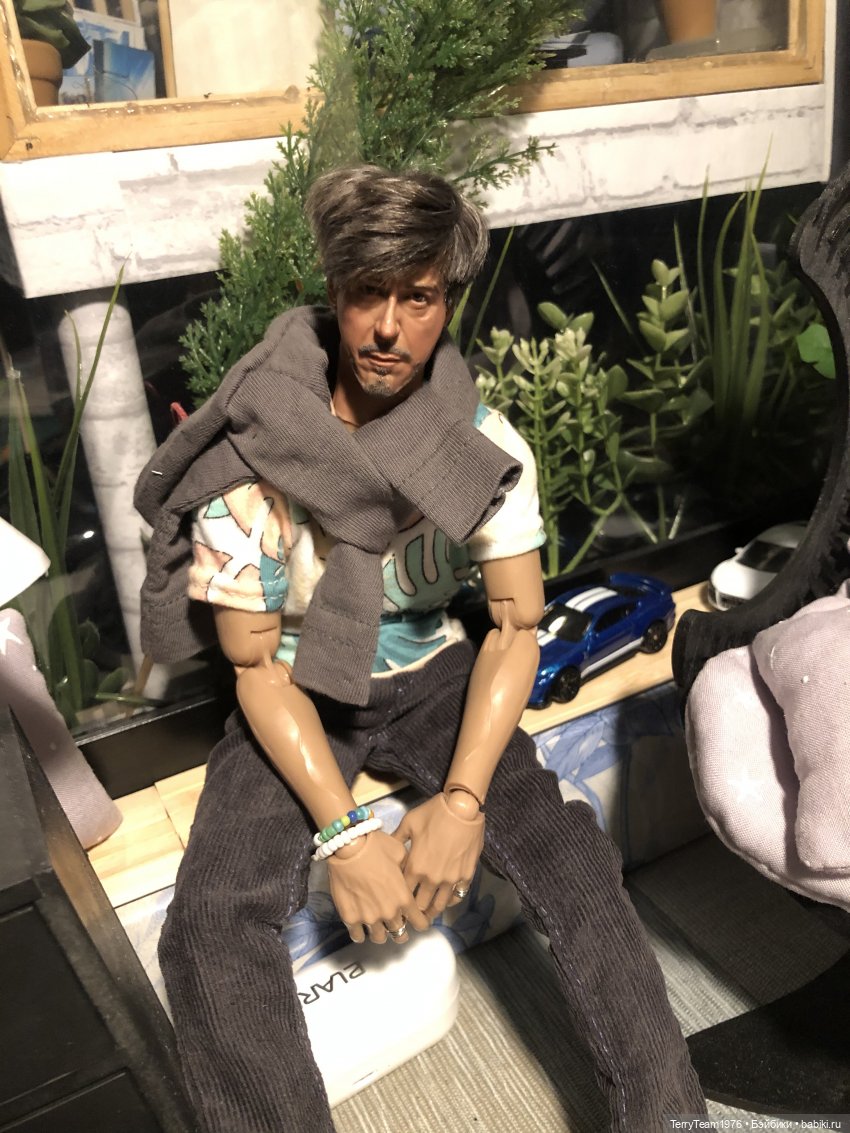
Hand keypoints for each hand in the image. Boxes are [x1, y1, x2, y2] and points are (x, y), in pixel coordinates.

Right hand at [326, 830, 430, 944]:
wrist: (349, 847)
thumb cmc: (376, 847)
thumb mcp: (400, 853)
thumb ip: (406, 870)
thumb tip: (407, 874)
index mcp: (404, 898)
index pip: (420, 923)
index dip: (421, 922)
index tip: (418, 921)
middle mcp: (389, 912)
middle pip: (400, 934)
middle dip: (400, 929)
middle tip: (396, 923)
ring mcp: (369, 918)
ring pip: (379, 938)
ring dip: (380, 932)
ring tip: (377, 926)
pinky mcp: (350, 918)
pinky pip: (357, 936)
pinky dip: (360, 933)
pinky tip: (360, 927)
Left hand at [392, 792, 484, 918]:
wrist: (462, 809)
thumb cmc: (433, 814)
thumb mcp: (409, 823)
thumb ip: (397, 839)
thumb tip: (387, 848)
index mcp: (415, 867)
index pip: (403, 893)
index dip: (399, 899)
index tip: (396, 903)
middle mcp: (432, 878)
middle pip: (420, 904)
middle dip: (414, 911)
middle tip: (410, 915)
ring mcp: (450, 879)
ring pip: (440, 905)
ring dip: (432, 911)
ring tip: (427, 915)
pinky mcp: (466, 876)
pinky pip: (457, 895)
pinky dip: (450, 901)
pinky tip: (446, 900)